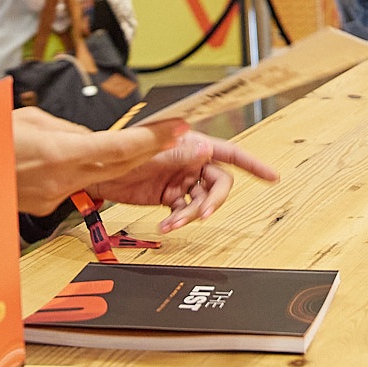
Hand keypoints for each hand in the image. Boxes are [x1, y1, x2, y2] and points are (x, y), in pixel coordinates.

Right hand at [12, 110, 190, 215]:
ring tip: (144, 141)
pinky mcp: (44, 206)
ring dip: (122, 160)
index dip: (153, 139)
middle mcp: (61, 181)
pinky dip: (86, 170)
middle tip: (175, 132)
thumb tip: (90, 137)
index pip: (120, 149)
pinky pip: (75, 184)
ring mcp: (53, 198)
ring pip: (99, 178)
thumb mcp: (30, 120)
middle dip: (150, 149)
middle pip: (119, 167)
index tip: (177, 126)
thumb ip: (66, 130)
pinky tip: (88, 157)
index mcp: (58, 156)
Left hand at [92, 132, 279, 231]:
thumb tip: (206, 150)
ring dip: (192, 214)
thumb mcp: (152, 154)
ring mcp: (182, 178)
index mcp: (192, 143)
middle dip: (213, 201)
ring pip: (203, 200)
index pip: (230, 152)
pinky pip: (185, 210)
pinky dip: (180, 219)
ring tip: (174, 222)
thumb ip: (179, 154)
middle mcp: (191, 160)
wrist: (95, 172)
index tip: (272, 176)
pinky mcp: (170, 195)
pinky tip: (167, 224)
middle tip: (203, 214)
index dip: (254, 164)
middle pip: (219, 183)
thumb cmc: (120, 152)